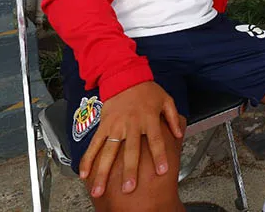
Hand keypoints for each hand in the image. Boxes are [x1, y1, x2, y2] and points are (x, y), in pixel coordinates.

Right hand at [79, 81, 182, 197]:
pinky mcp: (103, 126)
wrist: (124, 76)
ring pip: (109, 152)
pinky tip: (84, 174)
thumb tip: (180, 134)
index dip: (159, 156)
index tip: (162, 171)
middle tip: (129, 188)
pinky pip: (94, 144)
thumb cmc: (147, 89)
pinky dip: (88, 159)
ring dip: (103, 172)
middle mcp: (132, 124)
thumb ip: (173, 118)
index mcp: (149, 119)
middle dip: (129, 170)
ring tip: (99, 189)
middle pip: (131, 151)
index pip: (156, 140)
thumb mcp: (166, 99)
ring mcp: (115, 126)